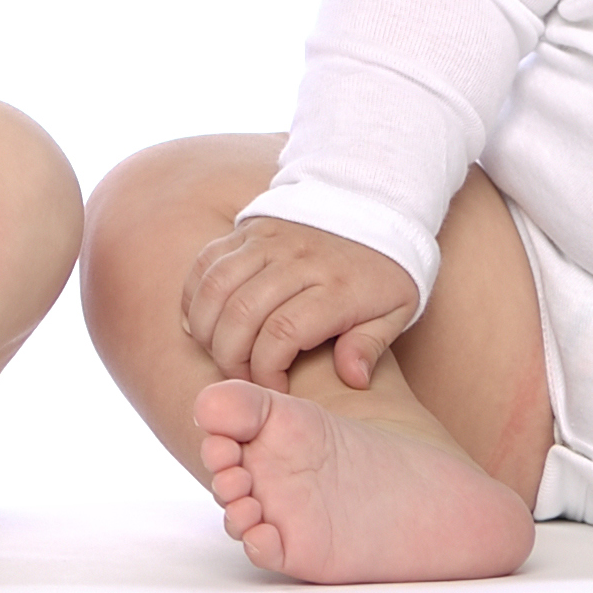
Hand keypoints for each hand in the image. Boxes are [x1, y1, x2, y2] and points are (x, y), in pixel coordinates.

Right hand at [177, 218, 422, 390]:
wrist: (373, 201)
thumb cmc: (384, 268)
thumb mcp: (398, 309)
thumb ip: (371, 345)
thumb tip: (353, 379)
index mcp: (337, 286)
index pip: (283, 332)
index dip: (267, 371)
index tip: (274, 391)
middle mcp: (299, 259)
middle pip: (242, 314)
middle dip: (231, 358)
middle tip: (241, 379)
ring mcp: (269, 240)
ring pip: (216, 287)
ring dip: (207, 330)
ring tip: (220, 353)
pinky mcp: (249, 228)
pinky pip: (206, 261)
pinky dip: (194, 296)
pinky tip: (199, 323)